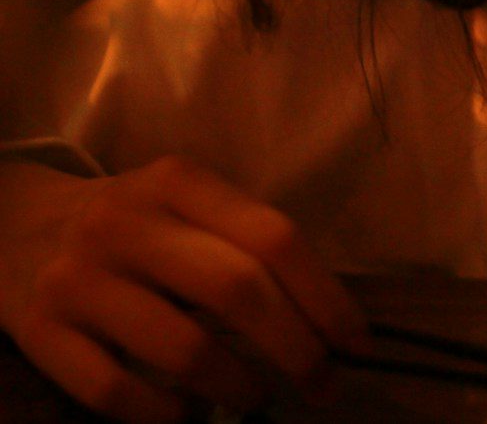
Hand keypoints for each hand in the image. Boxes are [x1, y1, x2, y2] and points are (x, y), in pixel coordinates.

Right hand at [0, 156, 368, 422]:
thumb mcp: (185, 203)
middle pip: (238, 290)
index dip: (326, 297)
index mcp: (180, 182)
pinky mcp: (38, 331)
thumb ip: (245, 240)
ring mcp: (78, 278)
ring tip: (257, 398)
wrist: (10, 223)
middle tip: (322, 383)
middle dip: (297, 348)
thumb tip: (327, 316)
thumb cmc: (132, 222)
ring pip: (184, 348)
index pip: (275, 238)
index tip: (356, 343)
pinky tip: (190, 411)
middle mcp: (128, 224)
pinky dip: (166, 413)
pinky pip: (114, 391)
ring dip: (239, 386)